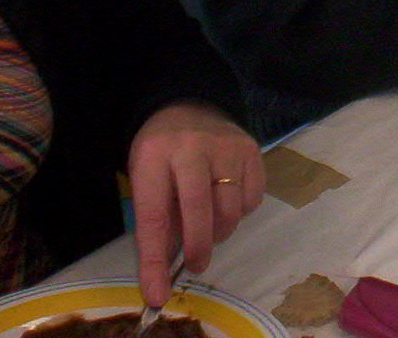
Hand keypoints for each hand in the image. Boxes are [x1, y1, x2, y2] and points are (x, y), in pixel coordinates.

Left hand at [126, 101, 265, 305]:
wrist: (187, 104)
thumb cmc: (160, 152)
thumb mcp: (144, 179)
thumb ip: (157, 220)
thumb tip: (168, 271)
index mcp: (154, 157)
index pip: (154, 216)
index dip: (155, 259)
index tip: (158, 293)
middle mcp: (192, 148)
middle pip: (200, 211)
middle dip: (198, 247)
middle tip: (196, 264)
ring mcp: (227, 146)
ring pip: (231, 209)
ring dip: (220, 229)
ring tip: (209, 223)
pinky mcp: (252, 149)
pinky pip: (253, 199)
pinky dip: (241, 211)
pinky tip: (227, 199)